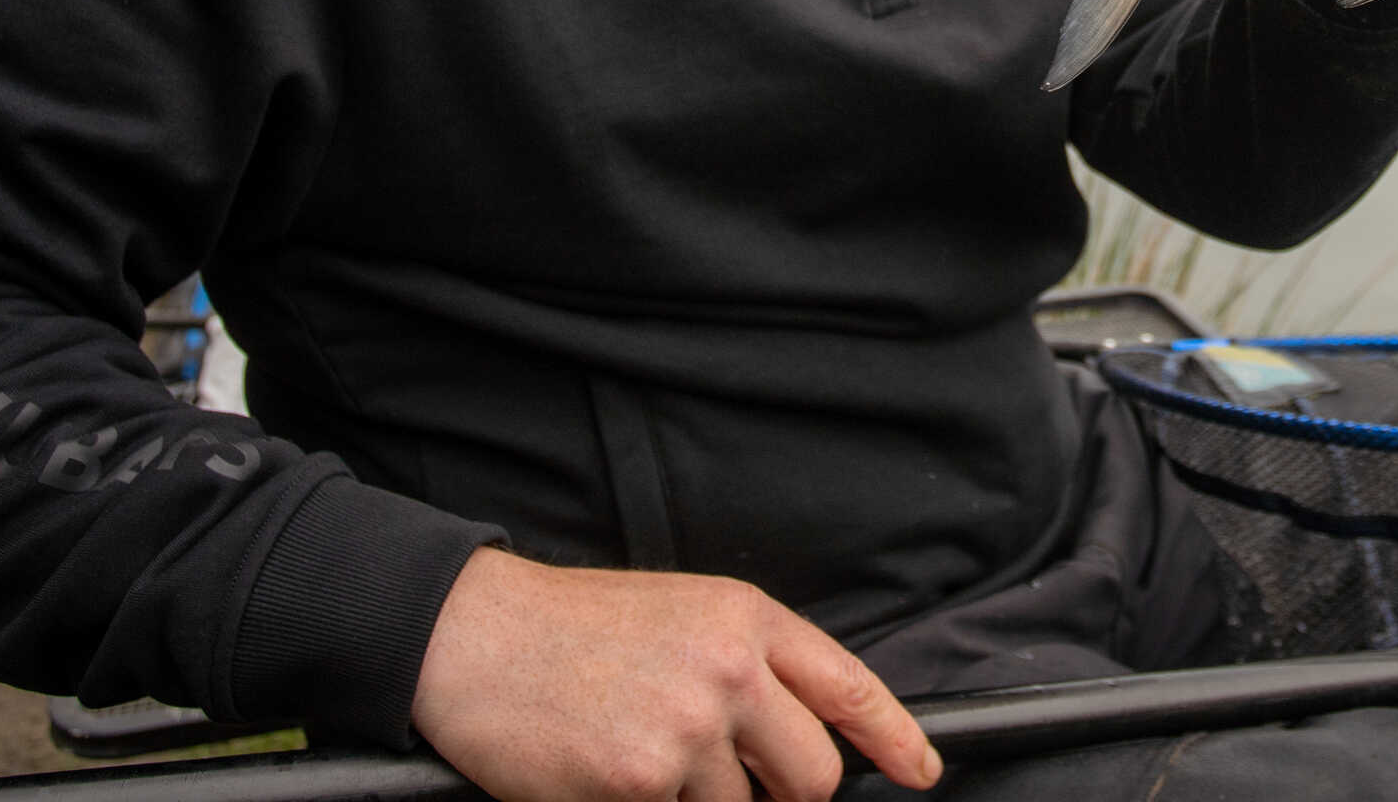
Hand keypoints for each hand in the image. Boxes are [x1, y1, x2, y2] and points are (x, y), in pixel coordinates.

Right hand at [410, 547, 938, 801]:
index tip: (921, 771)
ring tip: (637, 751)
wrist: (476, 635)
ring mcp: (687, 730)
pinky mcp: (638, 783)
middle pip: (812, 776)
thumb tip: (804, 737)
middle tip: (728, 778)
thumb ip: (751, 666)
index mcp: (745, 619)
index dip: (896, 738)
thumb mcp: (683, 615)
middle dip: (784, 794)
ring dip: (697, 800)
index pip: (848, 688)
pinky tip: (606, 772)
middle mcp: (729, 670)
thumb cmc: (575, 628)